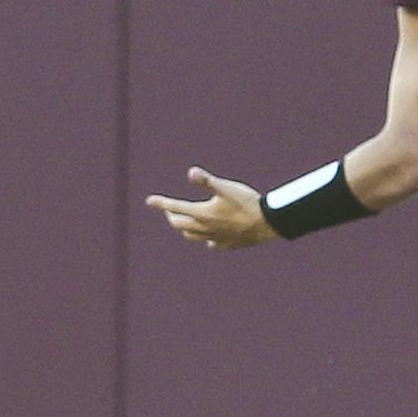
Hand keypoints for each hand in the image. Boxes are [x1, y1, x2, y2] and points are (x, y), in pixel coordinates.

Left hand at [146, 166, 273, 248]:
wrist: (267, 224)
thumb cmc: (247, 202)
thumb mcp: (226, 187)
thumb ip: (207, 181)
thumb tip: (190, 172)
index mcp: (203, 213)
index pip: (176, 207)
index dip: (162, 203)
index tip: (149, 201)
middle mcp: (206, 228)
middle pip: (180, 225)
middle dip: (172, 216)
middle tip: (169, 209)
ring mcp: (216, 238)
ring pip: (192, 236)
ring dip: (185, 228)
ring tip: (185, 222)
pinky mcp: (227, 244)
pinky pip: (211, 244)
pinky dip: (206, 239)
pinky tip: (209, 237)